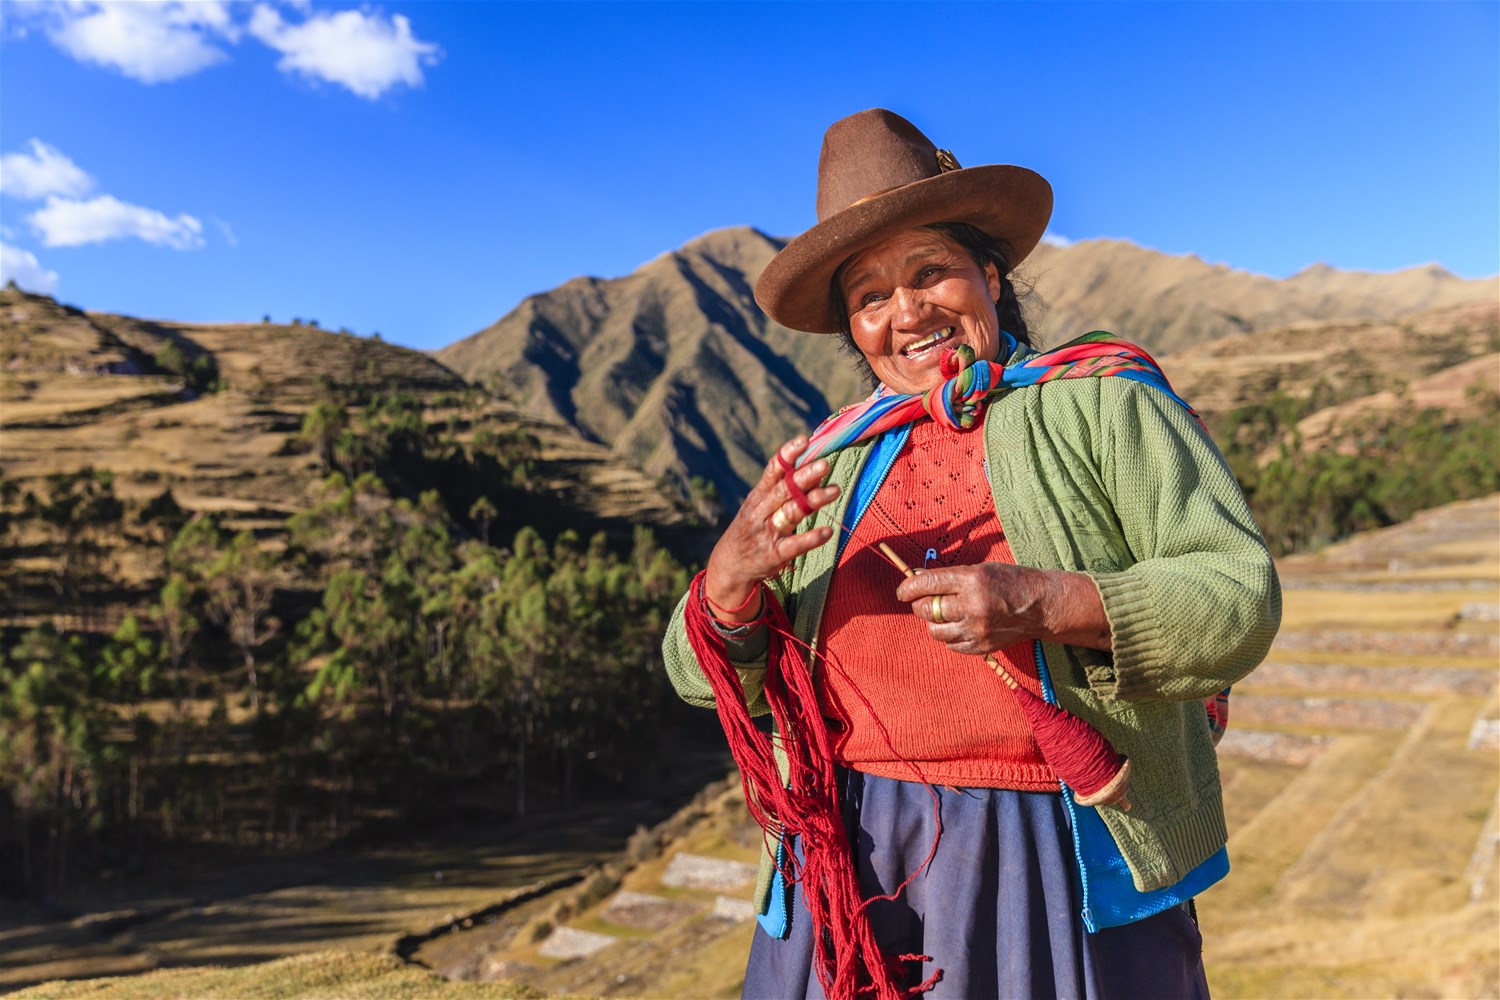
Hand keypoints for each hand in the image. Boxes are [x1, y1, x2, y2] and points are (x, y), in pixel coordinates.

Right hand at [703, 435, 839, 620]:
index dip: (787, 455)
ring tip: (835, 490)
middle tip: (825, 464)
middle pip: (784, 490)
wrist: (729, 565)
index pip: (773, 471)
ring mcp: (767, 532)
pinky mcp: (774, 554)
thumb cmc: (752, 529)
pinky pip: (794, 545)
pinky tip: (827, 531)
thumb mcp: (758, 506)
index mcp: (758, 496)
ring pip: (792, 513)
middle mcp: (761, 511)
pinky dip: (811, 538)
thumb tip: (812, 465)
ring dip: (814, 500)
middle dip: (805, 476)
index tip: (804, 441)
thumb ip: (781, 488)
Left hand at [895, 563, 1111, 653]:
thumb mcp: (979, 569)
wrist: (1041, 606)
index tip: (902, 591)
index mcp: (972, 580)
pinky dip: (949, 636)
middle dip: (919, 605)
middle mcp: (973, 605)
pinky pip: (951, 645)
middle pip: (927, 610)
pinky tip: (958, 626)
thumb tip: (915, 578)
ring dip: (933, 622)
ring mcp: (977, 629)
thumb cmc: (1010, 581)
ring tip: (943, 614)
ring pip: (935, 631)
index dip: (908, 588)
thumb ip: (948, 576)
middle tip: (923, 601)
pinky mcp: (981, 647)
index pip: (928, 584)